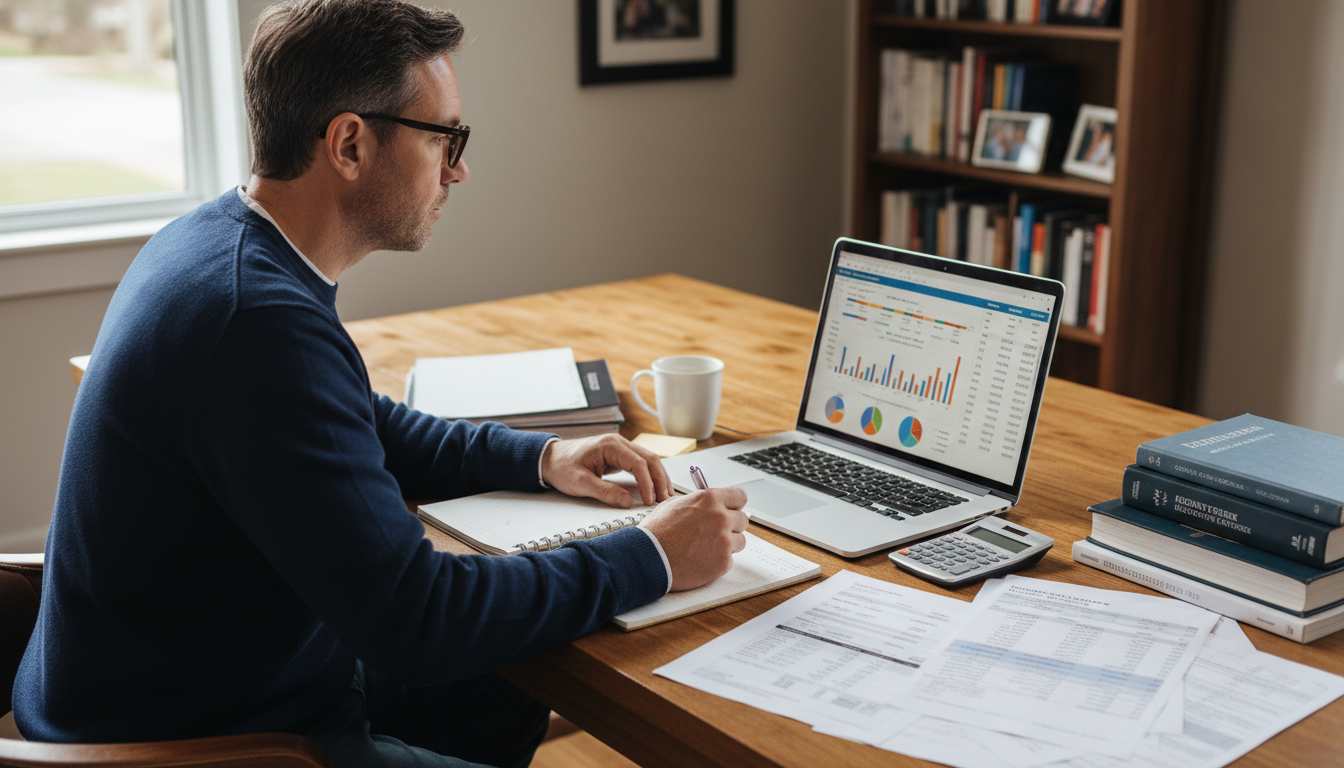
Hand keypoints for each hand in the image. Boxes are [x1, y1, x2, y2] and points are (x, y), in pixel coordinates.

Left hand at [540, 434, 671, 507]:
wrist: (550, 459)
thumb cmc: (562, 467)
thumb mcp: (580, 483)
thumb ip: (605, 492)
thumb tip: (628, 502)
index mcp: (610, 445)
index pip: (638, 463)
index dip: (647, 483)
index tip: (649, 500)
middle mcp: (619, 443)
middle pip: (650, 459)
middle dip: (660, 480)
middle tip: (665, 500)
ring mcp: (621, 448)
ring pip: (649, 461)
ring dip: (658, 478)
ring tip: (665, 496)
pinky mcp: (620, 456)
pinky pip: (641, 464)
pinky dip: (650, 476)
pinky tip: (655, 489)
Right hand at [639, 487, 748, 590]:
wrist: (649, 557)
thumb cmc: (657, 532)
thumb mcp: (675, 504)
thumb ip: (698, 503)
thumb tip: (710, 504)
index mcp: (710, 499)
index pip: (740, 496)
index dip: (735, 504)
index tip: (732, 509)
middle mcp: (720, 517)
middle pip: (742, 520)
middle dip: (731, 526)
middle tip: (716, 532)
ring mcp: (724, 541)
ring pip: (739, 541)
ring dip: (727, 545)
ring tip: (705, 548)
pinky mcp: (723, 562)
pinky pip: (730, 560)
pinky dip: (718, 562)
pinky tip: (701, 560)